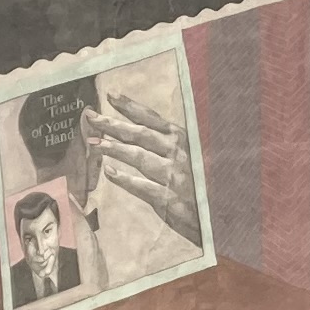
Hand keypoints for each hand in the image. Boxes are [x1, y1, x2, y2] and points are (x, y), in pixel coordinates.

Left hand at [82, 86, 200, 238]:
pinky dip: (124, 179)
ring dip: (114, 148)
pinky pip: (141, 186)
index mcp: (184, 139)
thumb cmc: (202, 183)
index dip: (130, 107)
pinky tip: (109, 172)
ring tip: (94, 143)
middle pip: (140, 134)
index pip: (152, 119)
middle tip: (91, 118)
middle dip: (113, 125)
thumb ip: (170, 143)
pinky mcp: (169, 199)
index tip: (110, 95)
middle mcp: (178, 153)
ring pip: (138, 157)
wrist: (219, 213)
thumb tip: (140, 129)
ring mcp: (173, 176)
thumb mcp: (192, 156)